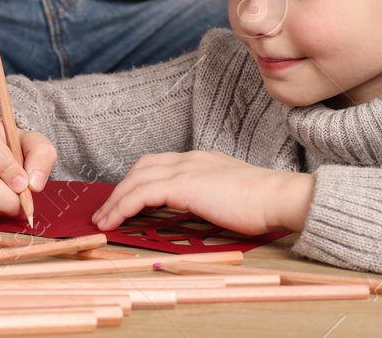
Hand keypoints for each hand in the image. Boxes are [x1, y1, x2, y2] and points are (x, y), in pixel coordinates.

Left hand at [92, 151, 314, 235]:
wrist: (279, 197)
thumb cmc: (263, 203)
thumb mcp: (229, 194)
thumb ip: (210, 196)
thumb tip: (195, 210)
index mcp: (201, 160)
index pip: (159, 164)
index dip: (137, 181)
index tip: (125, 200)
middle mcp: (189, 159)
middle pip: (142, 168)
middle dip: (120, 189)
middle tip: (106, 210)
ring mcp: (185, 169)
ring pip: (136, 179)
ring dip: (115, 200)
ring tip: (103, 219)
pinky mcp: (182, 185)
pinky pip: (141, 194)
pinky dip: (122, 207)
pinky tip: (113, 222)